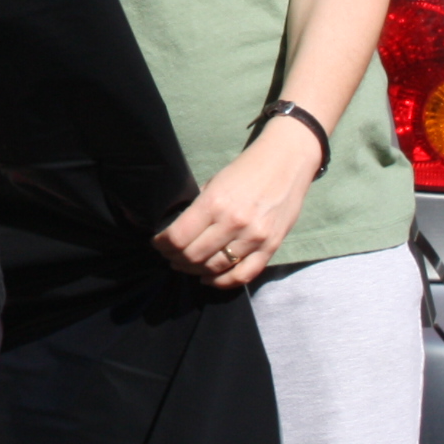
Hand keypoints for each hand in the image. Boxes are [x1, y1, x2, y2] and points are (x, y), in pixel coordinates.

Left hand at [153, 118, 316, 288]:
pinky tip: (209, 279)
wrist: (286, 162)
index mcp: (214, 202)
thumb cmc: (246, 169)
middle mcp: (233, 222)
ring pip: (216, 268)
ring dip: (195, 271)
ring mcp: (254, 237)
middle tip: (169, 257)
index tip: (157, 243)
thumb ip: (199, 207)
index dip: (162, 244)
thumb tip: (178, 229)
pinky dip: (223, 282)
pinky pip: (244, 275)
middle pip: (194, 256)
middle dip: (175, 259)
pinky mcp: (271, 247)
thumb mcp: (214, 181)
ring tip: (186, 267)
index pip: (178, 237)